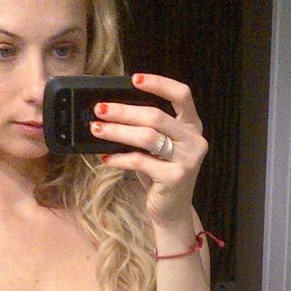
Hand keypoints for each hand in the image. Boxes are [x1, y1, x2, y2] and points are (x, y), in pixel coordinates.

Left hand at [90, 74, 207, 236]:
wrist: (171, 211)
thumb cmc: (159, 174)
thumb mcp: (156, 148)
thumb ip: (145, 128)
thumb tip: (110, 109)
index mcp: (192, 127)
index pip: (182, 95)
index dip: (159, 83)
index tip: (134, 79)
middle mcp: (194, 141)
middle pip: (156, 116)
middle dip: (123, 111)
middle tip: (99, 109)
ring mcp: (187, 160)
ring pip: (148, 137)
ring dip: (117, 131)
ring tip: (96, 129)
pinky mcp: (175, 178)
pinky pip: (140, 161)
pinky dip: (119, 158)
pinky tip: (105, 158)